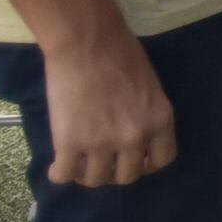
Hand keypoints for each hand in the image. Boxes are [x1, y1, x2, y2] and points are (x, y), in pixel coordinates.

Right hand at [40, 17, 176, 188]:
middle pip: (127, 176)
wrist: (87, 42)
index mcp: (160, 120)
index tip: (133, 157)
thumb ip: (146, 116)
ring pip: (95, 180)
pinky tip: (59, 164)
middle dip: (115, 171)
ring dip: (86, 173)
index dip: (146, 163)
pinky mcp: (70, 144)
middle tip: (102, 159)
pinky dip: (60, 173)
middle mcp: (135, 138)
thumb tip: (137, 140)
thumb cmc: (120, 54)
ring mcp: (102, 143)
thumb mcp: (150, 88)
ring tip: (79, 161)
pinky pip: (64, 175)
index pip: (162, 161)